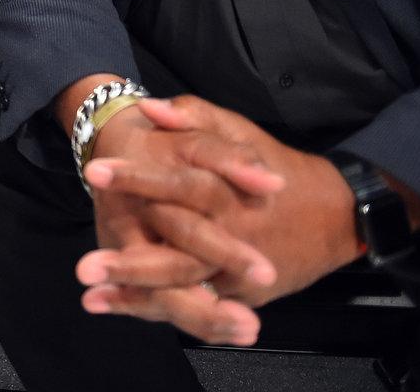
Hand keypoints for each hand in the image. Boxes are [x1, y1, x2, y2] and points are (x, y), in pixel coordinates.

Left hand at [78, 97, 359, 343]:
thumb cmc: (275, 166)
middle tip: (85, 266)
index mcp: (228, 192)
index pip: (179, 185)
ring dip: (136, 296)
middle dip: (131, 264)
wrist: (334, 215)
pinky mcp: (240, 297)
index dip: (137, 179)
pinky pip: (197, 308)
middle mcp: (232, 237)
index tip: (95, 173)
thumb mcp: (238, 131)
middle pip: (179, 254)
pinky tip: (114, 308)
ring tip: (92, 296)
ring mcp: (237, 273)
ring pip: (186, 289)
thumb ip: (194, 117)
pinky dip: (156, 310)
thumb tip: (149, 108)